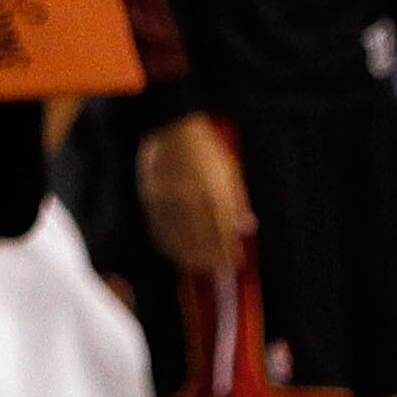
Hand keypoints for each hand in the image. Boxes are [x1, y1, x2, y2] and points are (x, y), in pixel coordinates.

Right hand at [136, 113, 255, 275]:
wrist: (170, 127)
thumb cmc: (205, 148)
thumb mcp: (230, 171)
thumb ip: (238, 202)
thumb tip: (246, 228)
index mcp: (212, 192)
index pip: (223, 234)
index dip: (229, 252)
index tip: (235, 262)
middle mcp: (189, 200)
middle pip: (200, 243)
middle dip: (211, 260)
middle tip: (219, 268)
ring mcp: (167, 202)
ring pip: (178, 241)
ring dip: (190, 258)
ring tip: (200, 265)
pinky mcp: (149, 201)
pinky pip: (159, 232)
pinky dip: (169, 246)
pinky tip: (178, 251)